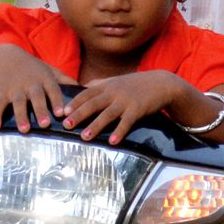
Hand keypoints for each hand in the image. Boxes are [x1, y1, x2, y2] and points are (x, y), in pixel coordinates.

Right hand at [0, 45, 71, 131]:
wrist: (5, 56)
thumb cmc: (33, 67)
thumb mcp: (49, 70)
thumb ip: (65, 80)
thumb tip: (85, 89)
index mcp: (45, 79)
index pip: (53, 89)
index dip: (58, 100)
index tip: (62, 113)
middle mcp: (31, 83)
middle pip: (36, 97)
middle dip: (41, 110)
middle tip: (45, 124)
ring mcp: (15, 88)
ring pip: (19, 102)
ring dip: (21, 116)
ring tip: (25, 130)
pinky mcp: (2, 92)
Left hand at [62, 72, 180, 144]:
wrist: (162, 84)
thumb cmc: (137, 84)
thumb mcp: (116, 80)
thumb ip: (99, 83)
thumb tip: (81, 87)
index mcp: (107, 85)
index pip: (86, 93)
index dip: (74, 103)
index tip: (62, 112)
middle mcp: (114, 92)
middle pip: (93, 104)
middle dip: (79, 114)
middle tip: (66, 125)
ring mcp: (126, 101)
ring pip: (107, 114)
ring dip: (95, 126)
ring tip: (84, 137)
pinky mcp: (137, 109)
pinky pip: (127, 122)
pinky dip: (120, 131)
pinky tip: (113, 142)